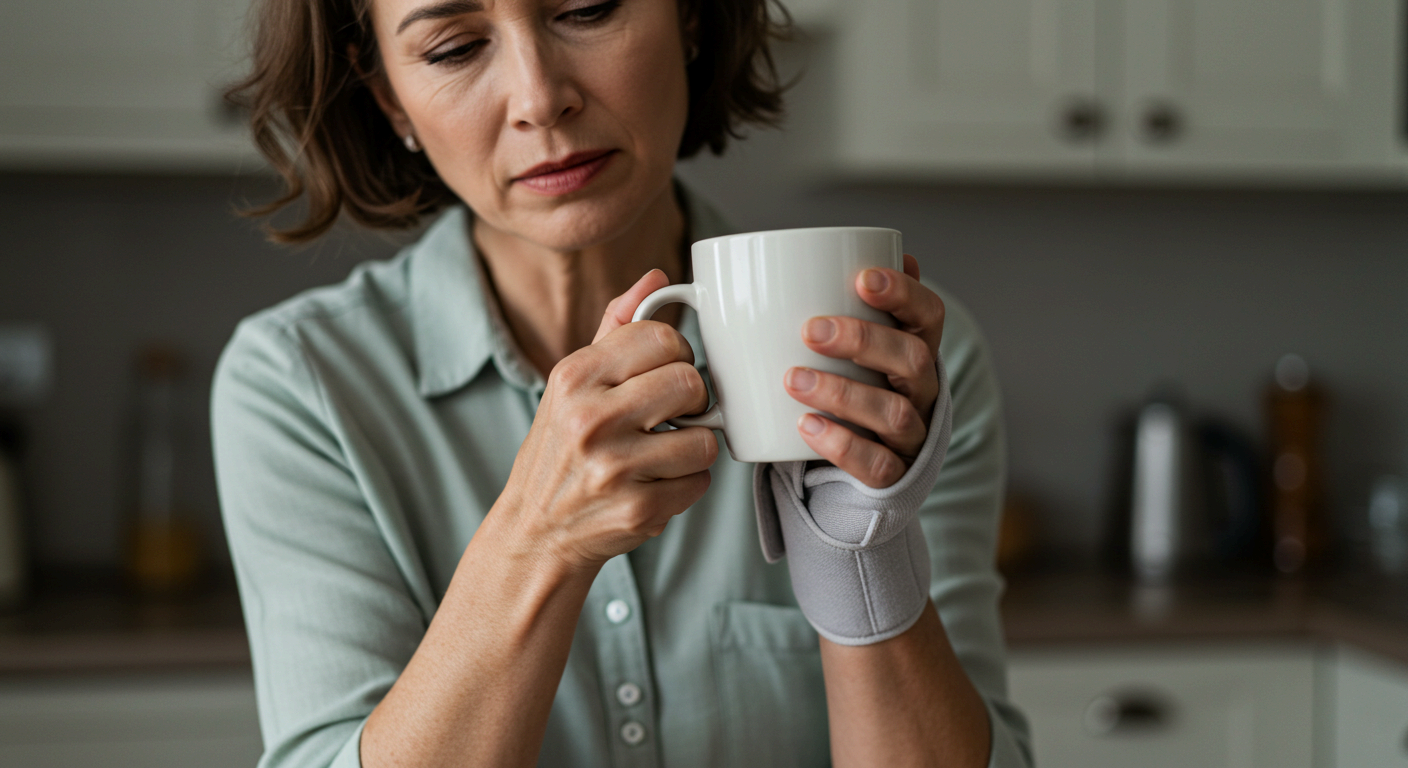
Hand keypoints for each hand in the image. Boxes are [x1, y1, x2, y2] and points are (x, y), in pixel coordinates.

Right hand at [494, 270, 717, 570]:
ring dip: (694, 446)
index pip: (663, 336)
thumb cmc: (562, 448)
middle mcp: (590, 419)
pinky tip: (657, 483)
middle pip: (691, 382)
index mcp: (575, 376)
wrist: (536, 532)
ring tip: (663, 452)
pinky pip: (700, 482)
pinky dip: (688, 483)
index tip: (665, 372)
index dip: (677, 353)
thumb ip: (616, 328)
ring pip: (704, 437)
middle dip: (692, 399)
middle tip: (672, 414)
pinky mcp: (637, 510)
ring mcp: (613, 468)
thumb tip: (657, 275)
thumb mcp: (574, 383)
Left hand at [783, 255, 944, 488]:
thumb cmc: (854, 382)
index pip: (928, 315)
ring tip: (794, 379)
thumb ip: (849, 301)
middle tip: (810, 330)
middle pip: (912, 359)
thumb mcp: (855, 342)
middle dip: (864, 341)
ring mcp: (912, 434)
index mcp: (917, 347)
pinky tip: (806, 426)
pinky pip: (878, 464)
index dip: (903, 294)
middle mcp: (924, 389)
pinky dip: (842, 445)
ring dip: (843, 393)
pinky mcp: (894, 474)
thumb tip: (846, 246)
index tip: (863, 278)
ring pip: (894, 413)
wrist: (862, 460)